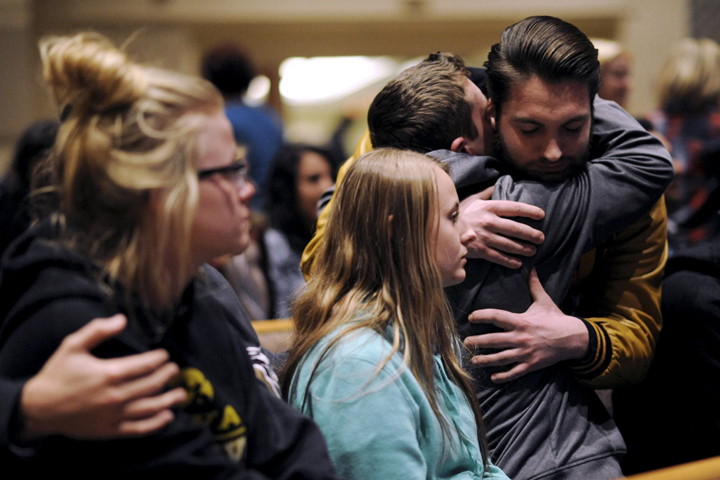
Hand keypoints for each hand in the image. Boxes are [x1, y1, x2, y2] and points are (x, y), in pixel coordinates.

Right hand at [20, 314, 186, 440]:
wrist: (39, 408)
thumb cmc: (57, 374)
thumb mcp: (72, 346)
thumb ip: (97, 330)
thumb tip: (121, 319)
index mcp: (109, 373)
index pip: (145, 365)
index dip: (159, 359)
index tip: (164, 355)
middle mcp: (115, 396)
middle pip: (151, 385)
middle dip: (166, 375)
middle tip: (174, 370)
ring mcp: (114, 415)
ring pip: (150, 407)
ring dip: (169, 400)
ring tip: (181, 393)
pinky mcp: (110, 430)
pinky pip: (139, 428)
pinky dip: (156, 423)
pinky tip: (167, 416)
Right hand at [460, 187, 544, 267]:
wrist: (443, 230)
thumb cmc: (460, 214)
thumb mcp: (472, 199)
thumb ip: (487, 192)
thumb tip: (498, 184)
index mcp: (488, 207)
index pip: (514, 208)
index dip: (529, 211)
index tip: (541, 214)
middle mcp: (488, 222)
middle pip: (515, 228)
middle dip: (531, 234)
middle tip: (541, 238)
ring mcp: (484, 237)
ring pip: (510, 244)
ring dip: (523, 249)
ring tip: (533, 251)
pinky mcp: (480, 250)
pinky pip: (498, 257)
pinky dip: (510, 261)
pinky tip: (518, 263)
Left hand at [464, 269, 588, 382]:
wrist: (574, 338)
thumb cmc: (556, 318)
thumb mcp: (544, 300)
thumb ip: (534, 285)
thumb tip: (531, 267)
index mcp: (521, 321)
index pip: (497, 317)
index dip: (482, 316)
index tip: (471, 317)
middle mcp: (521, 337)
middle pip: (494, 340)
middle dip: (478, 342)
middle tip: (465, 342)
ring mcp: (526, 353)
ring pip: (501, 358)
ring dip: (485, 360)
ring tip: (473, 360)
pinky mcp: (531, 364)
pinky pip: (515, 372)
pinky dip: (503, 376)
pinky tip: (493, 377)